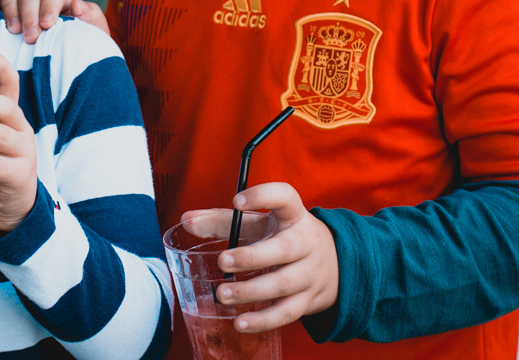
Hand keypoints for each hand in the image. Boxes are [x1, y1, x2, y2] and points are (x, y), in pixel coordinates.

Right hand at [0, 0, 108, 43]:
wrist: (75, 67)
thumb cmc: (85, 48)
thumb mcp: (95, 34)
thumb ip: (91, 17)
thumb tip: (76, 4)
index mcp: (64, 1)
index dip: (49, 5)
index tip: (48, 24)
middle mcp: (42, 0)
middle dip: (30, 13)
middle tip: (31, 36)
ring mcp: (24, 7)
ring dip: (14, 12)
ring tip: (15, 32)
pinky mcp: (9, 16)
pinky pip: (1, 4)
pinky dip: (2, 13)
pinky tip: (5, 30)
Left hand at [181, 182, 339, 333]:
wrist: (333, 264)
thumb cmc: (283, 237)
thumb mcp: (260, 224)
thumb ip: (223, 221)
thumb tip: (185, 221)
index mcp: (294, 215)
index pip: (285, 197)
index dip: (263, 196)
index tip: (237, 200)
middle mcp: (307, 241)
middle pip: (284, 248)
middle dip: (252, 257)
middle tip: (224, 261)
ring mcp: (311, 272)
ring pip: (283, 283)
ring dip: (251, 291)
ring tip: (222, 294)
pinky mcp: (309, 300)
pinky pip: (286, 312)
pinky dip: (263, 320)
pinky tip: (239, 322)